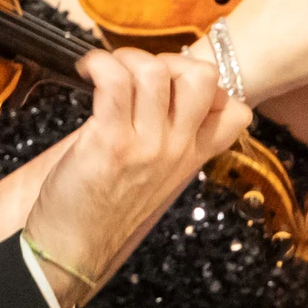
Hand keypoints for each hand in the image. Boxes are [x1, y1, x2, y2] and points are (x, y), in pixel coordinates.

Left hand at [22, 49, 250, 307]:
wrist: (72, 248)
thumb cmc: (103, 206)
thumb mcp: (153, 174)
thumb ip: (167, 137)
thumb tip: (159, 88)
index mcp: (191, 156)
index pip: (236, 112)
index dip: (210, 85)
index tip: (175, 85)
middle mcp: (177, 148)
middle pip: (202, 76)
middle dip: (170, 60)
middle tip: (139, 73)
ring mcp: (148, 146)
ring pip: (155, 71)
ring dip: (125, 59)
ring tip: (106, 72)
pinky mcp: (111, 142)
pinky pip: (114, 81)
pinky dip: (98, 64)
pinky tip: (86, 71)